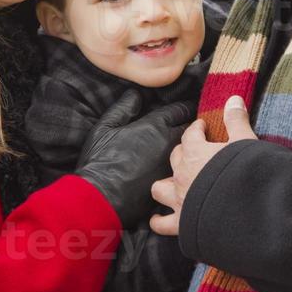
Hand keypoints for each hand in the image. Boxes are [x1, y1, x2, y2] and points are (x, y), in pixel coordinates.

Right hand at [76, 92, 194, 229]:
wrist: (103, 197)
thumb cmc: (101, 161)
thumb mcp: (105, 128)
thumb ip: (123, 108)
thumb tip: (135, 95)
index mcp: (154, 126)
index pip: (179, 110)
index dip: (182, 108)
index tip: (183, 108)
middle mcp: (169, 143)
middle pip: (190, 129)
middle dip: (190, 125)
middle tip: (190, 124)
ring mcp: (173, 164)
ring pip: (190, 150)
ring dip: (190, 146)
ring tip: (189, 145)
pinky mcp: (173, 183)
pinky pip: (184, 169)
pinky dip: (185, 165)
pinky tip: (182, 167)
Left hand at [150, 95, 255, 235]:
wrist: (246, 213)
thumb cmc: (246, 174)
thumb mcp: (246, 143)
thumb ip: (237, 121)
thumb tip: (233, 98)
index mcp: (196, 153)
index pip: (190, 135)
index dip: (196, 129)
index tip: (202, 126)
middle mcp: (182, 175)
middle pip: (175, 158)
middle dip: (183, 152)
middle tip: (193, 152)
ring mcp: (180, 199)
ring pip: (160, 188)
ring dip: (165, 185)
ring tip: (172, 184)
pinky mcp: (182, 223)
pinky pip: (162, 224)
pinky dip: (159, 221)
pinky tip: (158, 220)